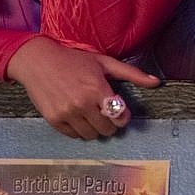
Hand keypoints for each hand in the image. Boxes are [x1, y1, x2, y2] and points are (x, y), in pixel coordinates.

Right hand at [5, 35, 159, 138]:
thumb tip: (157, 82)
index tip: (119, 112)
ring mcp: (66, 113)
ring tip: (90, 114)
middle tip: (104, 113)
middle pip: (107, 130)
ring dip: (94, 128)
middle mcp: (82, 104)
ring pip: (90, 135)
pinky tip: (77, 116)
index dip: (122, 117)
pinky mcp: (53, 119)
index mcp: (97, 89)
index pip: (120, 117)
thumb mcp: (104, 62)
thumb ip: (132, 74)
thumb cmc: (73, 60)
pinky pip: (73, 135)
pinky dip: (78, 130)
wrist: (37, 61)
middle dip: (110, 123)